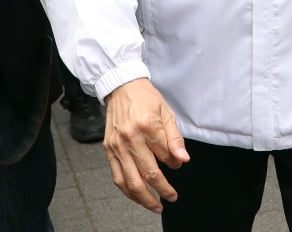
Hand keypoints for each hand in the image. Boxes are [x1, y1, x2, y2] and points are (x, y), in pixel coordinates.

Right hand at [103, 78, 189, 212]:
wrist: (122, 87)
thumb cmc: (146, 98)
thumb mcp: (167, 113)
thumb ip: (175, 138)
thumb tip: (183, 159)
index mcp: (147, 127)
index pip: (164, 156)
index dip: (175, 164)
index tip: (179, 165)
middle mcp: (130, 139)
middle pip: (147, 174)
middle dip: (161, 191)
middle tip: (171, 198)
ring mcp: (117, 146)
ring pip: (129, 181)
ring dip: (143, 198)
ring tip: (154, 205)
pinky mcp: (108, 150)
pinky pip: (117, 176)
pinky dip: (127, 190)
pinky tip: (136, 195)